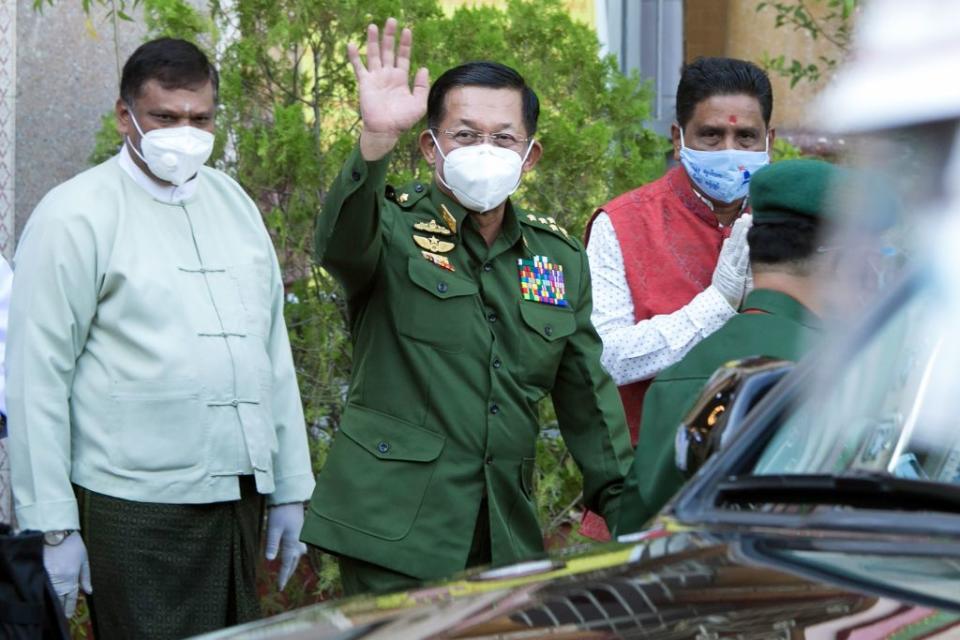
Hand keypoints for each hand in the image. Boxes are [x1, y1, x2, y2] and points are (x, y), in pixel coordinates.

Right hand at [43, 532, 91, 617]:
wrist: (55, 532)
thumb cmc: (72, 544)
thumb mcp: (84, 559)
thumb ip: (86, 576)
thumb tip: (89, 592)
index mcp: (71, 577)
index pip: (70, 598)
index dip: (69, 608)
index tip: (68, 615)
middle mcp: (59, 580)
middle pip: (59, 600)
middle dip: (60, 607)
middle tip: (62, 614)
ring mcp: (47, 577)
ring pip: (49, 595)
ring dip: (52, 601)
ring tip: (54, 607)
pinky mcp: (38, 572)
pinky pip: (41, 586)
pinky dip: (43, 593)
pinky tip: (45, 596)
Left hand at [265, 503, 306, 590]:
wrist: (290, 499)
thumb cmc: (280, 513)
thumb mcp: (273, 529)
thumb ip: (272, 544)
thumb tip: (270, 561)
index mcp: (292, 543)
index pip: (287, 565)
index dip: (283, 577)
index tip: (280, 588)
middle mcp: (299, 543)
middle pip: (294, 563)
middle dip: (288, 574)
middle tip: (282, 585)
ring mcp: (301, 538)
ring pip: (297, 557)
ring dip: (292, 566)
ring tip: (286, 573)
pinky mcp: (301, 533)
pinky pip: (298, 550)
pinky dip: (293, 557)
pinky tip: (291, 556)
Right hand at [349, 18, 429, 159]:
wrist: (386, 131)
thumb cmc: (402, 120)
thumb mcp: (419, 104)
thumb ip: (422, 86)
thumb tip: (423, 67)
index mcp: (401, 79)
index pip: (403, 56)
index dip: (405, 43)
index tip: (407, 30)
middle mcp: (387, 75)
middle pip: (388, 51)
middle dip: (390, 36)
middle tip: (391, 20)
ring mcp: (375, 78)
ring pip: (374, 54)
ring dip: (373, 40)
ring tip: (373, 25)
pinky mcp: (365, 83)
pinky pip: (358, 67)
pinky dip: (354, 56)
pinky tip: (351, 44)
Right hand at [711, 214, 752, 309]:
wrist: (718, 301)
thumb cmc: (724, 285)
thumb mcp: (723, 266)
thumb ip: (726, 252)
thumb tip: (729, 239)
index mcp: (726, 258)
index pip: (734, 240)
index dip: (739, 229)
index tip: (744, 217)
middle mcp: (729, 261)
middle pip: (736, 242)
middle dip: (741, 229)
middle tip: (747, 216)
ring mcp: (732, 268)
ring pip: (738, 250)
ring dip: (743, 238)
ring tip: (747, 226)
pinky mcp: (736, 277)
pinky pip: (741, 265)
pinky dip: (744, 255)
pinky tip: (748, 246)